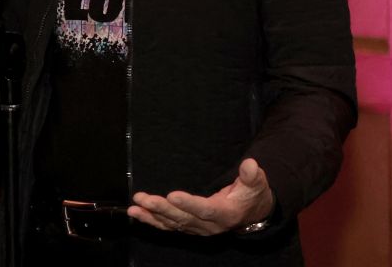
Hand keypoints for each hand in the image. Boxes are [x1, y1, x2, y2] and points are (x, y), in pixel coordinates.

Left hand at [127, 158, 273, 235]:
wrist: (251, 214)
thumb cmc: (251, 195)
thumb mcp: (256, 184)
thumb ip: (252, 176)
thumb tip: (250, 164)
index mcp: (225, 214)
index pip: (205, 210)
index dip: (188, 204)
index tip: (172, 195)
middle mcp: (209, 225)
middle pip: (183, 218)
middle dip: (162, 209)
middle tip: (144, 199)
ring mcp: (197, 227)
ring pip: (172, 223)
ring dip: (152, 215)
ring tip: (135, 207)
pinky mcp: (189, 227)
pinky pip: (169, 226)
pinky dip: (152, 220)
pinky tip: (137, 213)